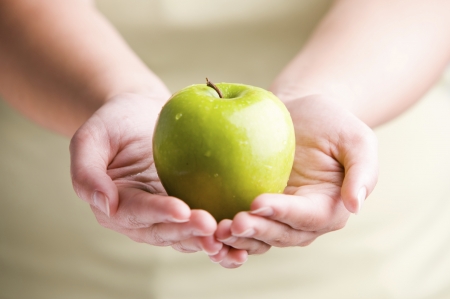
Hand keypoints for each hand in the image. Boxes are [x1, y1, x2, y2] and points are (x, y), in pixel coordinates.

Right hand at [70, 93, 221, 255]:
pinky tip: (242, 229)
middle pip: (165, 231)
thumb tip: (104, 205)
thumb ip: (86, 171)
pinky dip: (221, 230)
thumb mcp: (91, 136)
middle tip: (212, 226)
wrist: (143, 114)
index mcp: (115, 205)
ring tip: (230, 235)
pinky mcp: (190, 205)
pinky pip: (204, 222)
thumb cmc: (116, 121)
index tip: (182, 210)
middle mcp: (142, 217)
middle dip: (188, 231)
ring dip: (208, 239)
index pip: (136, 212)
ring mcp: (168, 214)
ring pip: (187, 234)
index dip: (158, 213)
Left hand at [214, 95, 377, 261]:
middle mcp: (304, 219)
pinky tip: (207, 231)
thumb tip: (356, 206)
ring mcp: (278, 216)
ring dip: (239, 240)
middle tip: (232, 223)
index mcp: (330, 206)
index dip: (285, 213)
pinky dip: (228, 234)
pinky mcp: (256, 208)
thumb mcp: (357, 138)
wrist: (300, 114)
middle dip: (258, 231)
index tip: (258, 202)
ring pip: (260, 238)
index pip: (309, 216)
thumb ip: (363, 171)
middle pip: (282, 234)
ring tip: (215, 232)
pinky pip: (244, 226)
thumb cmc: (330, 122)